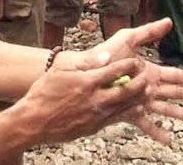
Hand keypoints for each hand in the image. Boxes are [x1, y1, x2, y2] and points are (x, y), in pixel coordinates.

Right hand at [10, 49, 151, 146]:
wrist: (34, 121)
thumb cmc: (45, 92)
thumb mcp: (61, 68)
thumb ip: (85, 61)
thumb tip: (106, 56)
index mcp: (88, 82)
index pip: (117, 71)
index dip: (131, 65)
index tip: (138, 60)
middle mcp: (95, 99)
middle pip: (127, 90)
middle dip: (140, 82)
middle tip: (147, 75)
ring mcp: (96, 115)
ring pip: (125, 106)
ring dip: (139, 97)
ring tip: (147, 90)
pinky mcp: (94, 126)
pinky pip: (117, 118)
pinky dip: (128, 111)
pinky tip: (134, 107)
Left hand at [78, 19, 182, 144]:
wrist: (87, 70)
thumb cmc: (106, 53)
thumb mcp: (129, 38)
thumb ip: (149, 32)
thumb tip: (169, 21)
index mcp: (150, 70)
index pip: (175, 74)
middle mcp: (148, 87)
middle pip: (175, 92)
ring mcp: (140, 100)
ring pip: (166, 109)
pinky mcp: (129, 111)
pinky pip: (146, 124)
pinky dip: (158, 132)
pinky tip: (169, 141)